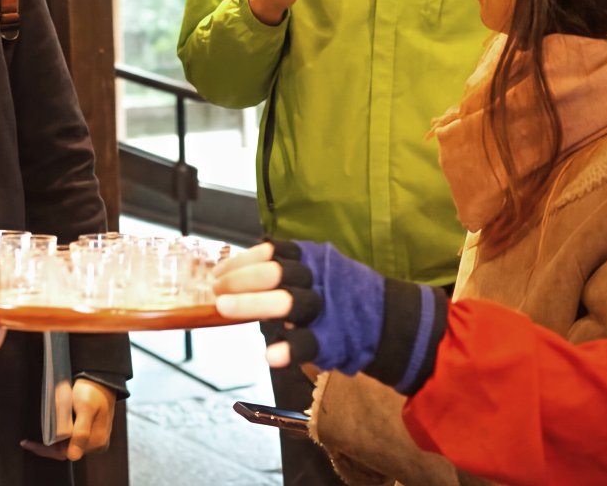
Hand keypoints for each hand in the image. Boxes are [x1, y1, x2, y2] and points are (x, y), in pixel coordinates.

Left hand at [21, 379, 116, 460]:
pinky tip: (52, 429)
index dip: (46, 450)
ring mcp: (94, 438)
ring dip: (54, 440)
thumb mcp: (85, 407)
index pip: (66, 453)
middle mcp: (96, 444)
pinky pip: (72, 438)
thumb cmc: (92, 392)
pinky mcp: (91, 432)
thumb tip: (73, 456)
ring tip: (40, 434)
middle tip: (30, 441)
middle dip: (48, 445)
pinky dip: (60, 435)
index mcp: (96, 440)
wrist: (101, 380)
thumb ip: (80, 432)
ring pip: (68, 445)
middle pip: (66, 450)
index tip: (29, 444)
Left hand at [216, 241, 403, 383]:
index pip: (273, 251)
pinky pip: (309, 342)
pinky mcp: (334, 339)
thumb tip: (233, 275)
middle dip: (241, 279)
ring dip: (253, 304)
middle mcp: (318, 279)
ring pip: (290, 302)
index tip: (218, 271)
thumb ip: (282, 271)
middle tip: (216, 290)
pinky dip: (288, 349)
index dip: (242, 260)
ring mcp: (326, 309)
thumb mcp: (317, 271)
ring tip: (224, 309)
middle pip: (276, 272)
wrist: (391, 321)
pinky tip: (270, 355)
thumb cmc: (340, 294)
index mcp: (312, 259)